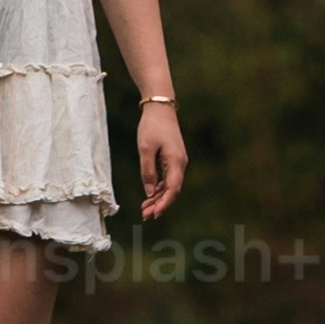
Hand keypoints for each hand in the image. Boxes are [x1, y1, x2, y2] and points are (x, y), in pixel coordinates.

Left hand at [136, 101, 187, 218]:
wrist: (160, 107)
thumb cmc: (152, 126)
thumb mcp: (145, 148)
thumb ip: (147, 171)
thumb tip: (149, 192)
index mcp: (176, 161)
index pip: (172, 189)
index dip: (164, 204)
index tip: (154, 214)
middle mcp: (180, 163)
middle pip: (172, 190)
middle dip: (159, 205)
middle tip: (145, 216)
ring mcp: (177, 161)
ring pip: (170, 186)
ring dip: (158, 198)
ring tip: (144, 209)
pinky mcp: (172, 159)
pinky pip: (167, 179)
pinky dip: (159, 188)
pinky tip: (150, 196)